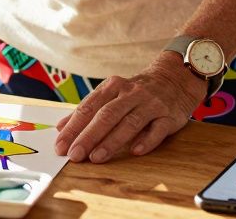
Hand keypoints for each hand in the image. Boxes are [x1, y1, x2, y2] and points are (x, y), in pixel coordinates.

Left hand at [54, 54, 206, 162]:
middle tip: (74, 155)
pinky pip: (157, 129)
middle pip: (106, 115)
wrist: (175, 78)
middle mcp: (131, 94)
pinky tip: (135, 152)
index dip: (73, 127)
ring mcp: (151, 104)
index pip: (89, 107)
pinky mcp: (169, 116)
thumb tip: (61, 127)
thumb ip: (87, 110)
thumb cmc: (136, 91)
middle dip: (88, 136)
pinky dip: (146, 140)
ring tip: (96, 157)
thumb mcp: (110, 93)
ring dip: (112, 141)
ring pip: (129, 123)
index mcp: (112, 87)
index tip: (61, 145)